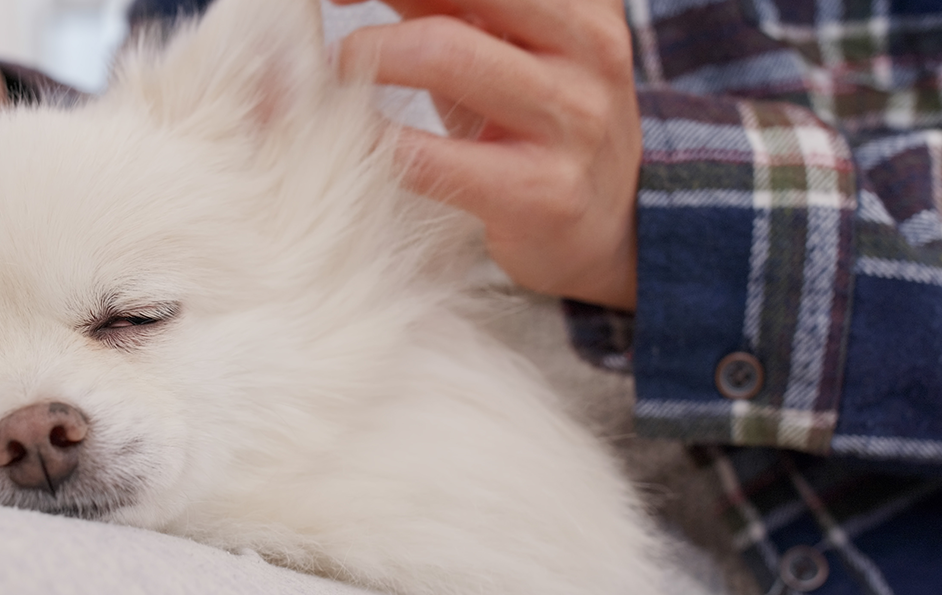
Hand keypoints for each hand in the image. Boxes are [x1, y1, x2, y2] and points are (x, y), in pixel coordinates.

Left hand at [335, 0, 640, 309]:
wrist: (607, 226)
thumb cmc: (530, 118)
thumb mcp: (501, 46)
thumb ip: (440, 4)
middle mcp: (586, 43)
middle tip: (335, 32)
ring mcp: (570, 117)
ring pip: (442, 51)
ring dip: (366, 59)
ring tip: (340, 79)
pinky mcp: (542, 191)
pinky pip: (430, 157)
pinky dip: (375, 141)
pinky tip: (355, 140)